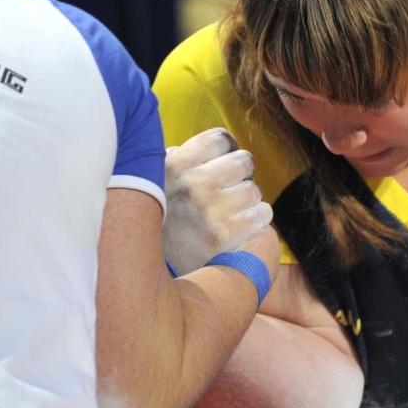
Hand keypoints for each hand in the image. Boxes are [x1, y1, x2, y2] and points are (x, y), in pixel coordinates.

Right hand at [164, 128, 272, 273]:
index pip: (220, 139)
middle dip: (240, 176)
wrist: (145, 268)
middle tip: (227, 191)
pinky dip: (256, 219)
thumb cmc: (157, 218)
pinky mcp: (223, 237)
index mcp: (174, 164)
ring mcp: (208, 211)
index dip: (226, 152)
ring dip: (247, 201)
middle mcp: (191, 184)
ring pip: (253, 190)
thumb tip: (214, 144)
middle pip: (244, 161)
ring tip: (229, 213)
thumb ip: (179, 158)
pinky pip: (261, 214)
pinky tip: (240, 226)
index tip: (221, 164)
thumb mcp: (156, 179)